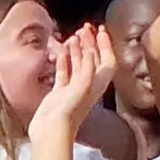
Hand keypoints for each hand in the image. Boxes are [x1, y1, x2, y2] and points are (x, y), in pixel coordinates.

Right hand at [28, 25, 119, 145]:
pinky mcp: (59, 93)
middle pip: (93, 59)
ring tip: (74, 36)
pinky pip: (63, 72)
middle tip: (85, 28)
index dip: (105, 44)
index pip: (107, 59)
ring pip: (78, 64)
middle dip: (91, 42)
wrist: (52, 131)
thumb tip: (90, 49)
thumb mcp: (82, 85)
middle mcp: (88, 85)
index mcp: (98, 83)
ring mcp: (73, 89)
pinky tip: (61, 52)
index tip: (100, 29)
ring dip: (77, 50)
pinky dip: (64, 61)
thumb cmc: (70, 111)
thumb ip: (87, 67)